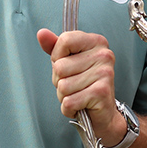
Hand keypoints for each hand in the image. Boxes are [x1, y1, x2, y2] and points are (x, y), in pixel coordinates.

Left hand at [36, 28, 125, 145]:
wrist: (102, 114)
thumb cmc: (84, 85)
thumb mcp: (68, 61)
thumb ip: (55, 46)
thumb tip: (42, 33)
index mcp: (96, 42)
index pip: (64, 40)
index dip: (57, 56)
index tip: (67, 65)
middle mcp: (104, 55)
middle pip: (60, 66)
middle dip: (60, 81)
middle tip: (74, 85)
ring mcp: (104, 73)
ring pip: (63, 86)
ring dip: (64, 96)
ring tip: (78, 95)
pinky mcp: (101, 92)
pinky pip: (69, 101)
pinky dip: (69, 108)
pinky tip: (80, 105)